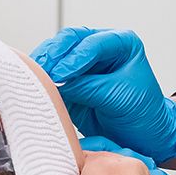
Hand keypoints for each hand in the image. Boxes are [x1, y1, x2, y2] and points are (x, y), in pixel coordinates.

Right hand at [31, 28, 175, 164]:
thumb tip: (57, 83)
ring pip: (56, 54)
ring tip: (32, 77)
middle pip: (69, 40)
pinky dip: (40, 78)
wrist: (143, 134)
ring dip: (42, 64)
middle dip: (53, 55)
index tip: (61, 74)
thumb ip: (88, 88)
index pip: (92, 43)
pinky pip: (50, 73)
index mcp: (121, 42)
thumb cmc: (143, 112)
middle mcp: (100, 47)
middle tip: (42, 71)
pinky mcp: (70, 80)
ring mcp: (83, 62)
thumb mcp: (119, 97)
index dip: (75, 57)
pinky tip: (32, 84)